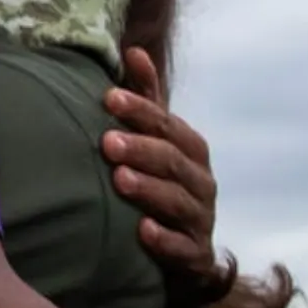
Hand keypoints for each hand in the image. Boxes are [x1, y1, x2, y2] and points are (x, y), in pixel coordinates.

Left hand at [102, 47, 217, 284]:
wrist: (186, 253)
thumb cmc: (163, 185)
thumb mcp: (157, 143)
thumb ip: (147, 101)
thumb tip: (133, 51)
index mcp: (190, 151)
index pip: (168, 126)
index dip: (141, 111)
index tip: (108, 99)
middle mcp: (200, 182)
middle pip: (173, 161)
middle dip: (141, 149)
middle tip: (106, 142)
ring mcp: (200, 219)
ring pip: (178, 201)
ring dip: (149, 189)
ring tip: (119, 179)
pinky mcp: (195, 255)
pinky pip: (183, 247)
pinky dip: (164, 239)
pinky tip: (142, 231)